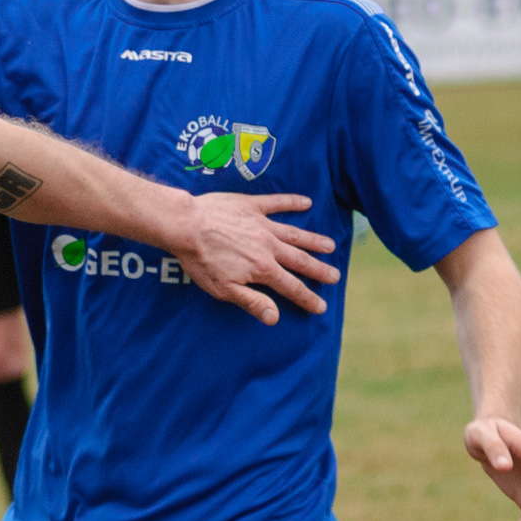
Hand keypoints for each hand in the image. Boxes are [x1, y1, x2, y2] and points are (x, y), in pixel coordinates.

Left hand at [176, 193, 339, 324]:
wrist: (185, 225)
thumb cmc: (200, 260)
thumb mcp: (223, 289)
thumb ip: (251, 301)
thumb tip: (275, 318)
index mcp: (262, 268)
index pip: (291, 287)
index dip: (307, 298)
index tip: (321, 307)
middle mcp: (268, 246)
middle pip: (299, 260)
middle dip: (318, 270)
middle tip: (335, 275)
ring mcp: (261, 224)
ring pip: (294, 234)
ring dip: (313, 240)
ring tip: (330, 245)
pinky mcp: (251, 206)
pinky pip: (276, 203)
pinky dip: (292, 202)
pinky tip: (306, 202)